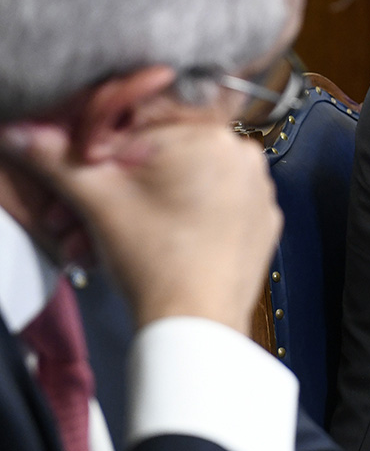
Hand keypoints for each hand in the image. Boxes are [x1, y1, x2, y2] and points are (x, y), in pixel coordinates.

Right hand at [8, 121, 280, 333]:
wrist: (197, 322)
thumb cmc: (158, 264)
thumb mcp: (98, 201)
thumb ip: (57, 159)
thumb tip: (26, 134)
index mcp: (210, 137)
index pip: (144, 129)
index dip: (106, 155)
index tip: (88, 176)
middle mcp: (243, 157)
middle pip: (167, 160)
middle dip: (122, 186)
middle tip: (89, 214)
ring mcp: (258, 190)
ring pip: (191, 184)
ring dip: (149, 204)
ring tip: (117, 234)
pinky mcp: (262, 221)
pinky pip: (218, 207)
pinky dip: (187, 218)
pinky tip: (159, 239)